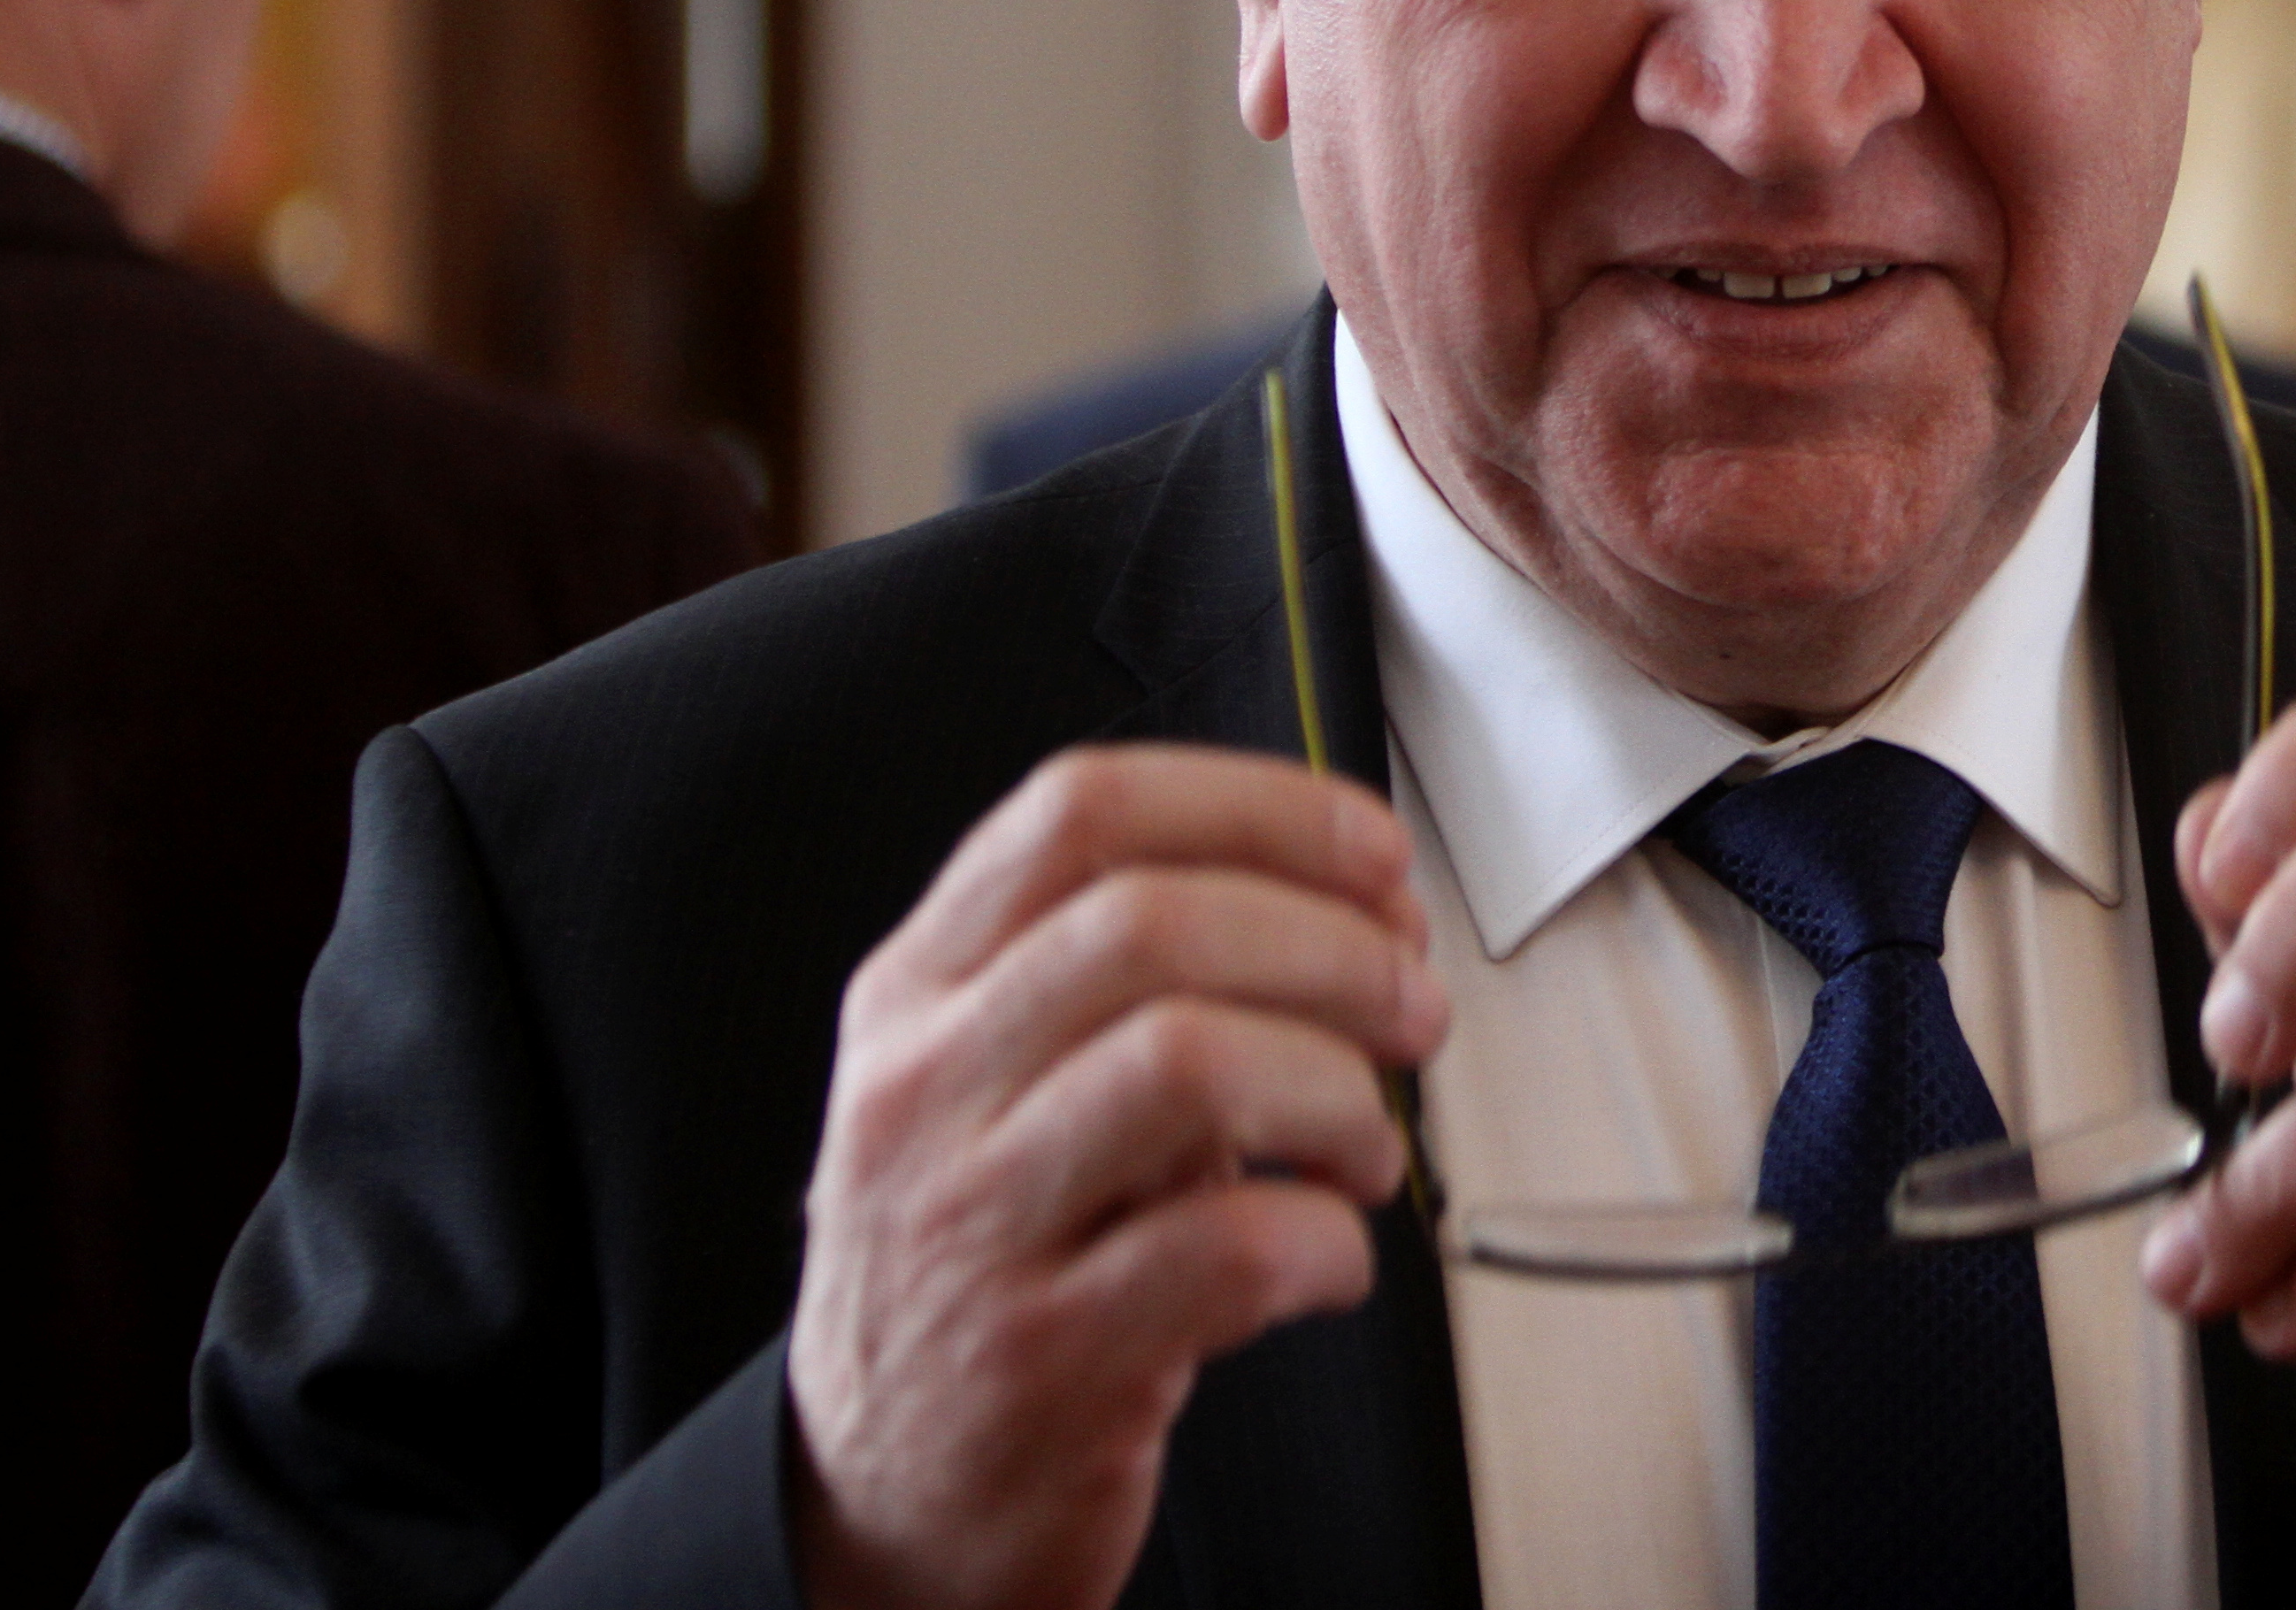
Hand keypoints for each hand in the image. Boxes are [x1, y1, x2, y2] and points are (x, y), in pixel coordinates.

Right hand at [783, 746, 1448, 1609]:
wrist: (886, 1486)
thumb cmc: (985, 1264)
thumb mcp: (1003, 1085)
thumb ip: (1146, 986)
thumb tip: (1363, 911)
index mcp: (919, 990)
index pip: (1083, 815)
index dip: (1262, 808)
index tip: (1373, 855)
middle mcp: (927, 1087)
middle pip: (1152, 923)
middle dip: (1331, 946)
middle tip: (1409, 1001)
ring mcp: (971, 1223)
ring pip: (1190, 1063)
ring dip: (1336, 1089)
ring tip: (1365, 1142)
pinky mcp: (1040, 1359)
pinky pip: (1228, 1249)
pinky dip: (1327, 1240)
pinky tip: (1330, 1254)